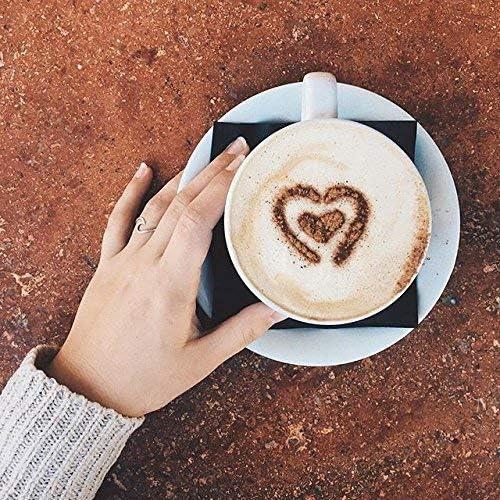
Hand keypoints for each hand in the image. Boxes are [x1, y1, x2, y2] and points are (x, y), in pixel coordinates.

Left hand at [47, 137, 284, 416]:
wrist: (89, 388)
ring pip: (154, 208)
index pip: (198, 222)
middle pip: (181, 205)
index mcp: (171, 285)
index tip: (243, 169)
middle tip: (237, 151)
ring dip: (182, 178)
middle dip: (212, 172)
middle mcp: (145, 265)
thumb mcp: (201, 360)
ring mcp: (122, 261)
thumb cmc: (144, 377)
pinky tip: (143, 170)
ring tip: (207, 157)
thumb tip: (277, 308)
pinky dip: (130, 192)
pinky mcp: (107, 265)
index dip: (221, 189)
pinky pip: (118, 220)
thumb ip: (243, 331)